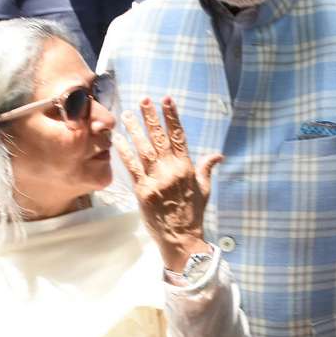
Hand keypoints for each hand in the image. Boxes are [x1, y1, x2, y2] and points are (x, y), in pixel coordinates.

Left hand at [114, 97, 222, 270]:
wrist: (181, 236)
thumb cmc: (193, 213)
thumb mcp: (205, 189)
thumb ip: (206, 169)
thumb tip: (218, 155)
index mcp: (187, 168)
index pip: (179, 136)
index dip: (172, 117)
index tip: (167, 100)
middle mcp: (172, 170)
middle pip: (160, 138)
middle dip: (151, 118)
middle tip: (144, 100)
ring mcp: (156, 180)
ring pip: (144, 149)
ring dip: (135, 130)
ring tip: (128, 114)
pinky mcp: (142, 190)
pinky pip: (131, 167)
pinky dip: (124, 152)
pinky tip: (117, 139)